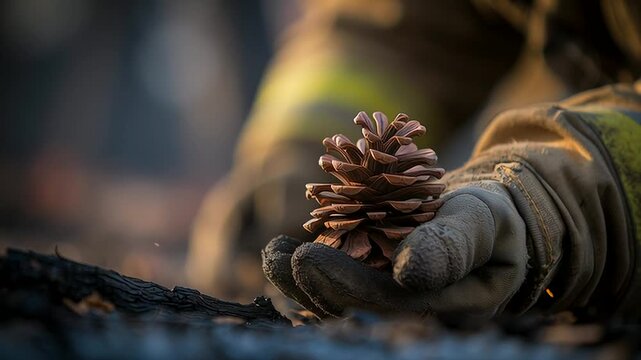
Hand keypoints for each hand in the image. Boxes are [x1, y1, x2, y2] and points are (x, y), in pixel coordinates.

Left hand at [262, 182, 527, 319]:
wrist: (485, 219)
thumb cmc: (489, 217)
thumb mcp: (479, 221)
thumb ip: (451, 244)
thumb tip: (408, 271)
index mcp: (447, 308)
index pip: (390, 304)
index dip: (346, 285)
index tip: (308, 259)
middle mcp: (416, 313)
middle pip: (358, 308)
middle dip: (316, 284)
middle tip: (279, 258)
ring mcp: (394, 302)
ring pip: (343, 302)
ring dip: (304, 281)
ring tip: (274, 254)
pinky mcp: (378, 288)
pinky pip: (340, 287)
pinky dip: (310, 271)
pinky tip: (283, 254)